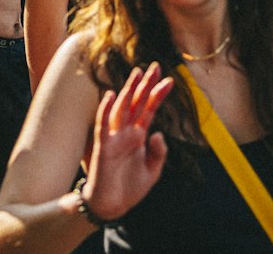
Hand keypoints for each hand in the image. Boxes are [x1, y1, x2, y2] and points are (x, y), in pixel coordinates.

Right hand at [82, 64, 173, 221]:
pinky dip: (105, 110)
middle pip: (137, 103)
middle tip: (154, 66)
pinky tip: (110, 96)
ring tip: (137, 74)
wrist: (112, 206)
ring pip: (122, 108)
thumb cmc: (130, 187)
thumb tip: (158, 132)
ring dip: (128, 91)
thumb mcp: (152, 171)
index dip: (158, 95)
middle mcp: (127, 131)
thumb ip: (159, 153)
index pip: (149, 109)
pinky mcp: (103, 146)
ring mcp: (115, 136)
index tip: (169, 80)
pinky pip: (103, 125)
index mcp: (139, 135)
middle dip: (145, 85)